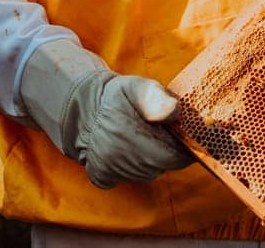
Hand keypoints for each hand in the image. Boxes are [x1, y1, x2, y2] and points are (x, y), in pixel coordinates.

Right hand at [20, 40, 192, 188]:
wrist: (82, 108)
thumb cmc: (115, 97)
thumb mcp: (138, 87)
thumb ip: (158, 97)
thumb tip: (175, 113)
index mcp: (130, 137)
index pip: (176, 157)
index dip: (181, 144)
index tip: (175, 130)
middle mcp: (119, 161)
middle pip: (163, 165)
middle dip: (165, 149)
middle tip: (154, 129)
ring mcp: (111, 172)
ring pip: (148, 172)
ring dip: (150, 157)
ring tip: (138, 135)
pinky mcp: (101, 177)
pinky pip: (130, 176)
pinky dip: (133, 164)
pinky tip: (125, 147)